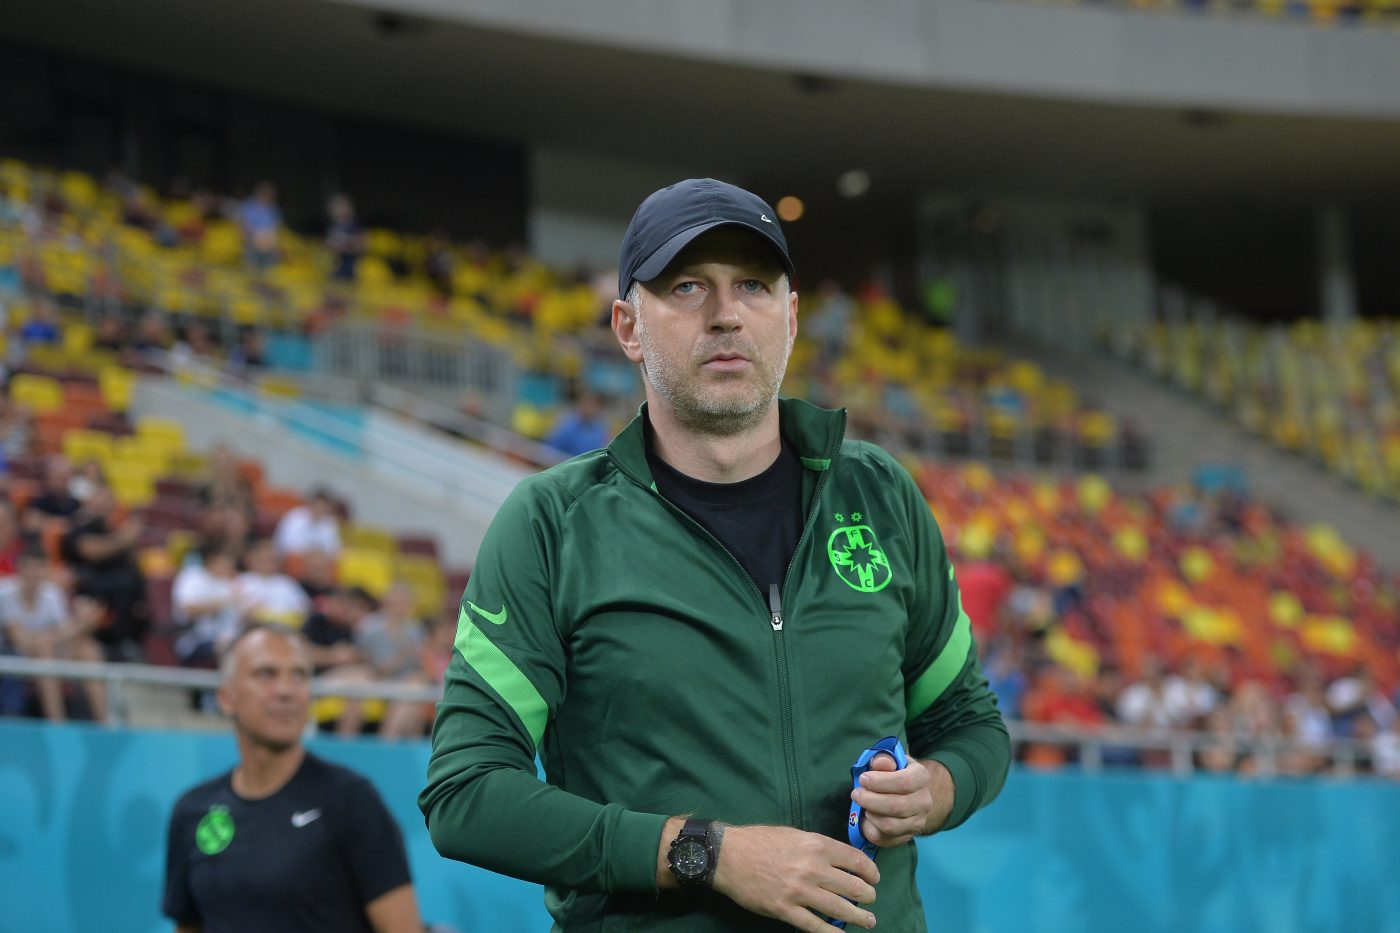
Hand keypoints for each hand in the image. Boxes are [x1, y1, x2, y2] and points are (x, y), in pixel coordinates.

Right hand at [712, 824, 879, 930]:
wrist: (728, 856)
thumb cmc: (761, 841)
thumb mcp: (795, 834)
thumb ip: (818, 848)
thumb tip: (839, 862)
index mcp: (817, 845)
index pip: (856, 861)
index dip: (871, 872)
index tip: (874, 879)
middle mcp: (813, 868)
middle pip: (853, 886)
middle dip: (868, 896)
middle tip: (871, 900)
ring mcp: (800, 892)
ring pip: (840, 908)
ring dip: (859, 917)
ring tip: (868, 921)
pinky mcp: (786, 910)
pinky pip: (816, 926)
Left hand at [852, 755, 951, 847]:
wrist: (905, 794)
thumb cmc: (892, 774)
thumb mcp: (889, 761)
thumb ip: (883, 759)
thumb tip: (879, 763)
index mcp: (922, 777)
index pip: (904, 782)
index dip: (880, 782)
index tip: (863, 779)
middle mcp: (925, 802)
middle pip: (896, 806)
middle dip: (870, 800)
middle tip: (856, 793)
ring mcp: (918, 822)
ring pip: (890, 825)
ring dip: (871, 814)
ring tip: (863, 805)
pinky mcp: (906, 837)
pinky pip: (884, 838)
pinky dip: (870, 828)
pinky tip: (867, 817)